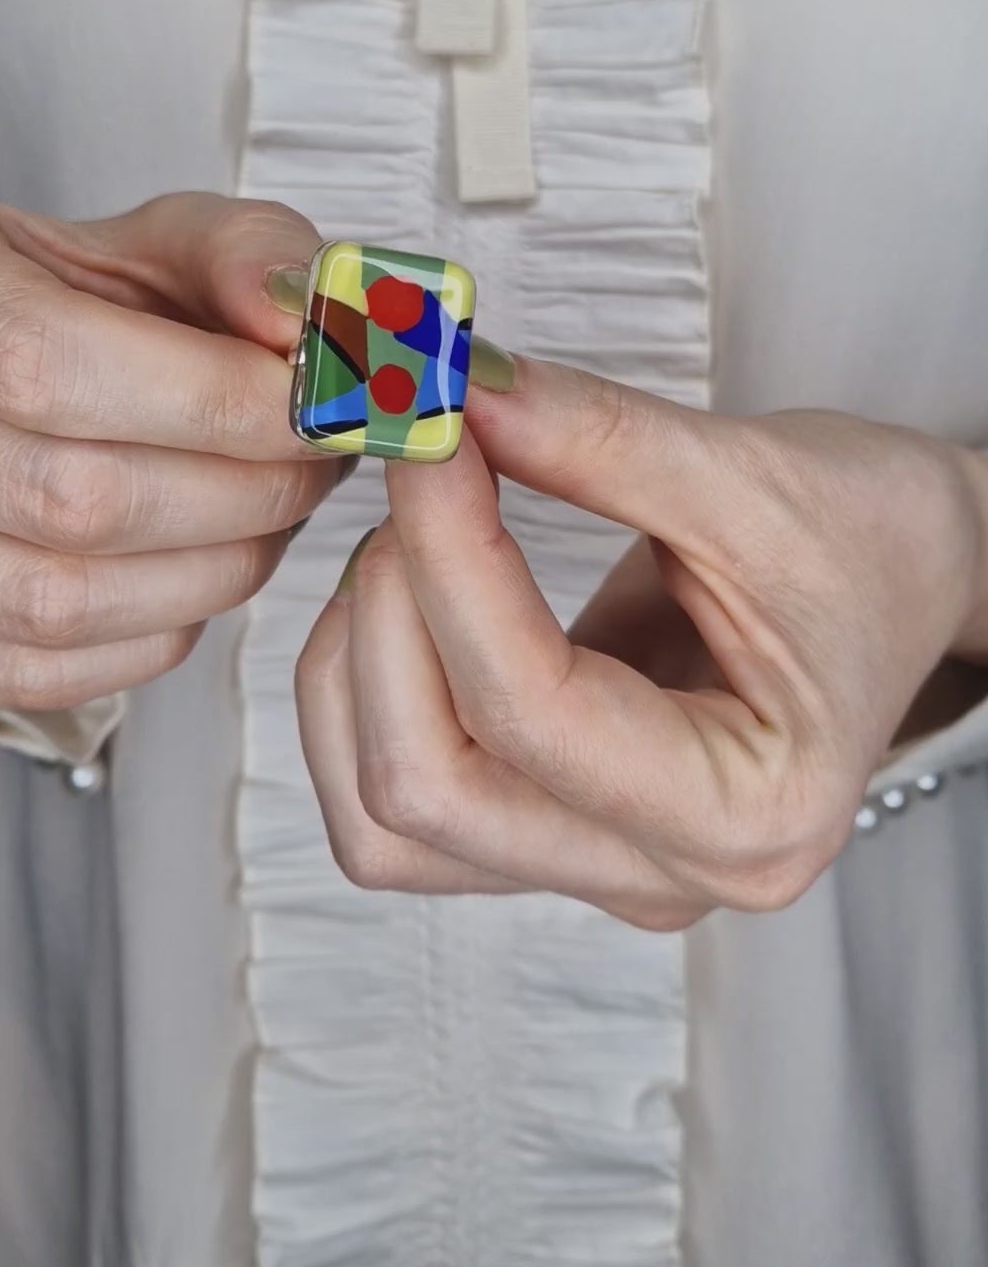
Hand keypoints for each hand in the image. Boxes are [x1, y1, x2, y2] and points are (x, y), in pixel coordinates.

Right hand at [0, 187, 337, 712]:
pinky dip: (150, 637)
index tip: (315, 404)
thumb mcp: (153, 238)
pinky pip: (34, 673)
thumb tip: (312, 328)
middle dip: (240, 492)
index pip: (45, 366)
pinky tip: (198, 571)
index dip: (210, 400)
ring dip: (210, 573)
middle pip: (65, 499)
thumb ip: (245, 255)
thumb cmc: (63, 297)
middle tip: (316, 462)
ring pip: (53, 604)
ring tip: (270, 515)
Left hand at [296, 358, 987, 924]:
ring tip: (410, 534)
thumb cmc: (872, 542)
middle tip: (413, 477)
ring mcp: (597, 862)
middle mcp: (664, 873)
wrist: (910, 576)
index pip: (529, 713)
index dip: (449, 559)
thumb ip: (592, 439)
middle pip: (429, 791)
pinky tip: (408, 590)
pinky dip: (365, 691)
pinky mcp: (548, 826)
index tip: (426, 434)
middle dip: (391, 615)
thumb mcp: (753, 476)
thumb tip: (449, 394)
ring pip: (385, 818)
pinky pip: (399, 795)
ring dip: (357, 664)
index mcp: (748, 811)